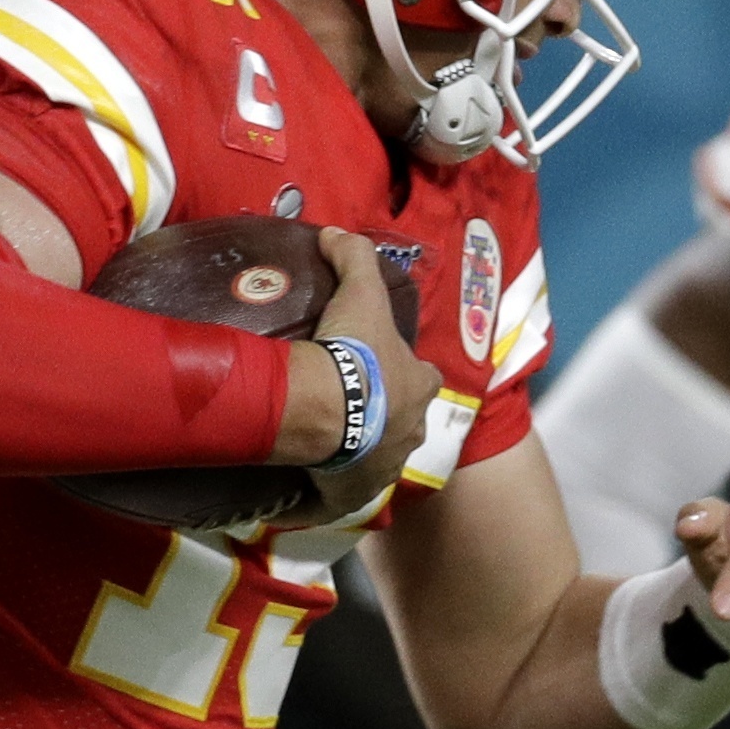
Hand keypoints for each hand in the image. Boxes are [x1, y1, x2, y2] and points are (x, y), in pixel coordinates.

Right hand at [294, 230, 437, 524]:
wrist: (329, 409)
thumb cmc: (356, 352)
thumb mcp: (361, 293)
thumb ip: (355, 258)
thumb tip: (338, 232)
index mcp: (421, 387)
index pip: (422, 376)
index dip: (406, 371)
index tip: (381, 365)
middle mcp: (413, 431)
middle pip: (403, 421)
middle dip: (384, 415)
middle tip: (347, 404)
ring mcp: (386, 468)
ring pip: (376, 459)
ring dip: (358, 451)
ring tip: (323, 440)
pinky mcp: (354, 495)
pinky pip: (341, 493)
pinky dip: (328, 487)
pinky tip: (307, 482)